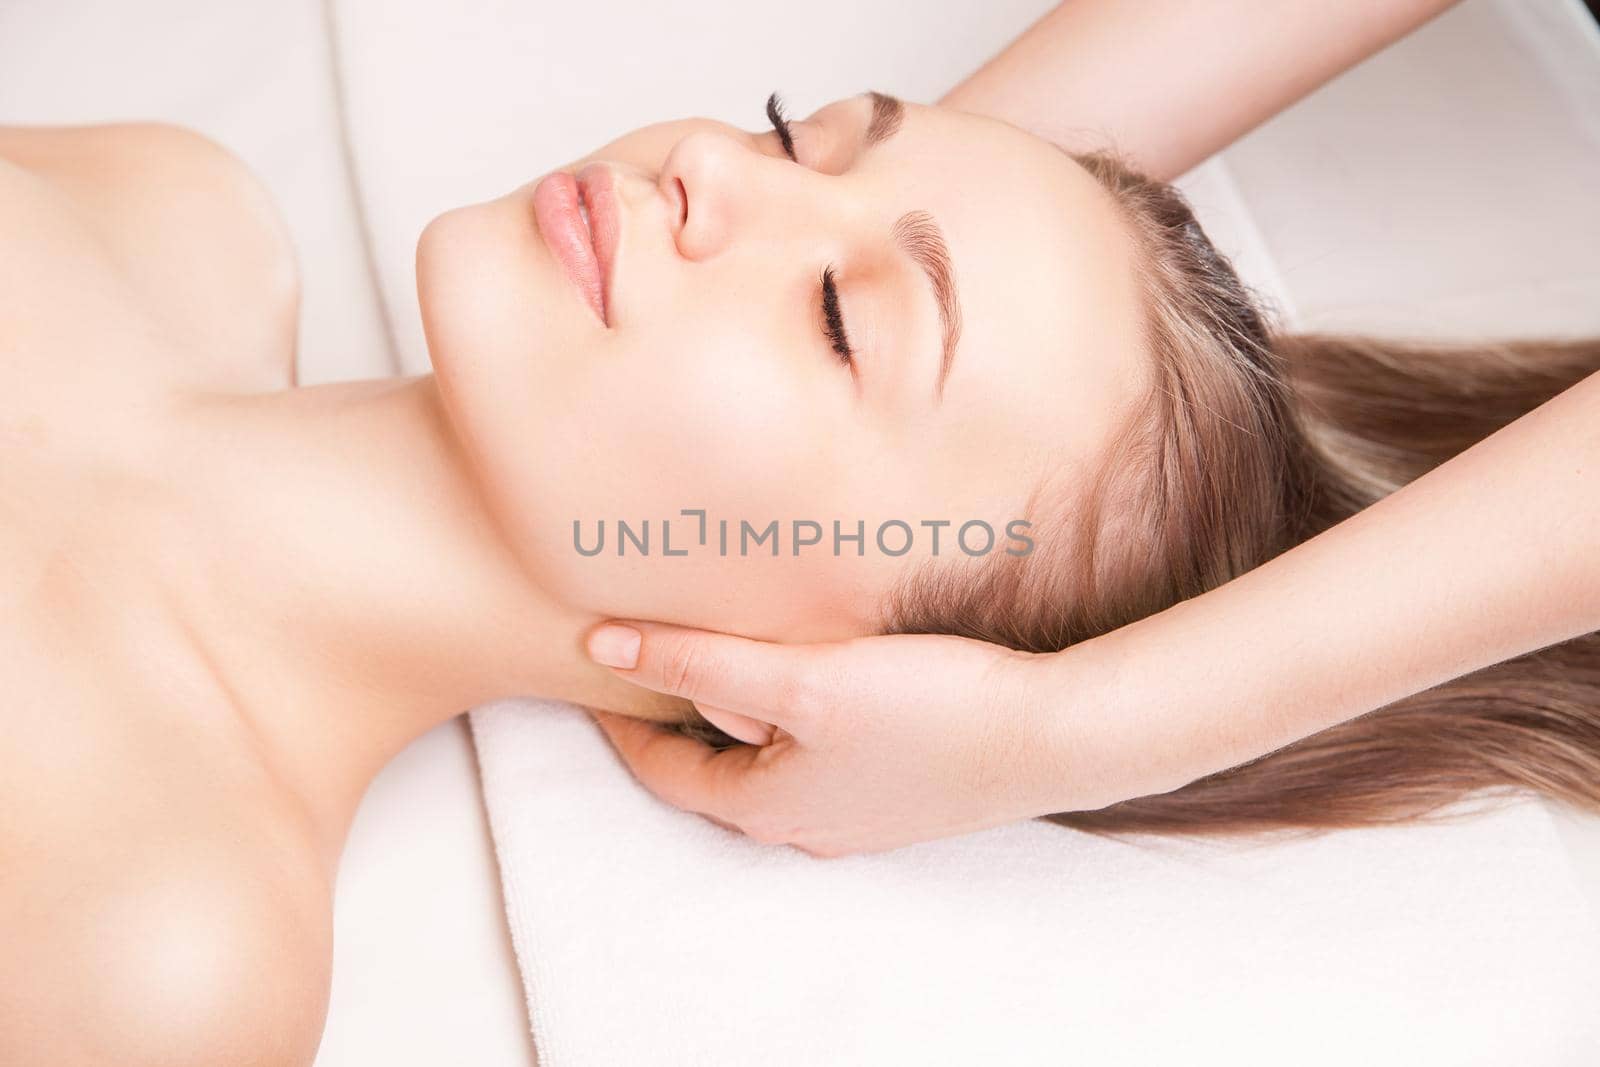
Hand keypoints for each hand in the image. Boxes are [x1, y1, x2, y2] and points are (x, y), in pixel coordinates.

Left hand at [582, 620, 1105, 856]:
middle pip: (715, 769)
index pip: (664, 770)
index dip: (623, 722)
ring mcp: (854, 815)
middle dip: (682, 718)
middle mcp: (804, 825)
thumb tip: (603, 646)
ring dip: (741, 718)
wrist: (1049, 738)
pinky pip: (818, 759)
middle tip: (658, 657)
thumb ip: (700, 662)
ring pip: (770, 763)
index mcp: (766, 807)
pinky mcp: (896, 791)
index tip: (598, 676)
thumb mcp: (800, 679)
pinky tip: (816, 683)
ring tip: (730, 658)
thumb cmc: (928, 710)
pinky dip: (793, 723)